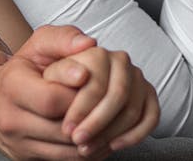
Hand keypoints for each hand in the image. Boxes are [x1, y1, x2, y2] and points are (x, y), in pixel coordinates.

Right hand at [0, 25, 104, 159]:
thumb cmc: (22, 70)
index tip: (94, 85)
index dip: (80, 94)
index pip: (52, 99)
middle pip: (63, 128)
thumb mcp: (38, 45)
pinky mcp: (25, 158)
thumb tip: (88, 44)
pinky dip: (87, 151)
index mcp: (12, 86)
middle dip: (91, 117)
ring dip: (95, 138)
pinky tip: (98, 136)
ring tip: (111, 122)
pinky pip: (65, 160)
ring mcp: (18, 143)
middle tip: (109, 105)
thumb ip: (64, 39)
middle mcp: (10, 118)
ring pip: (68, 149)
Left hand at [42, 48, 158, 156]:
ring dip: (111, 134)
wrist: (53, 80)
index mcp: (96, 51)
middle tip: (77, 141)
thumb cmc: (45, 69)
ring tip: (87, 148)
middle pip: (118, 96)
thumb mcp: (41, 50)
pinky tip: (113, 145)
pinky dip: (134, 135)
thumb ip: (58, 44)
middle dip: (97, 123)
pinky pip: (151, 117)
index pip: (97, 81)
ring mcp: (136, 78)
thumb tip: (85, 51)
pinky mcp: (147, 94)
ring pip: (133, 110)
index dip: (81, 108)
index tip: (67, 128)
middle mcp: (120, 61)